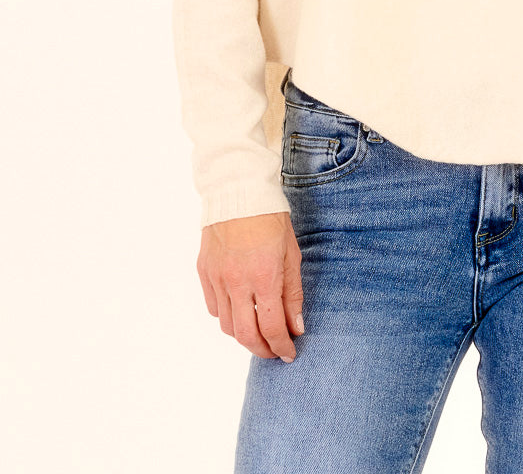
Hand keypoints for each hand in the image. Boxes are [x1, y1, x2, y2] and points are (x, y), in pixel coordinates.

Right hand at [197, 211, 304, 361]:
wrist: (239, 192)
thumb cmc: (271, 220)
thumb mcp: (292, 255)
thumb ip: (293, 293)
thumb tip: (296, 327)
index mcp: (264, 276)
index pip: (272, 327)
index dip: (282, 346)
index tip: (289, 353)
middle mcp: (237, 282)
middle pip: (246, 335)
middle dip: (262, 350)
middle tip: (274, 351)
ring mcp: (217, 278)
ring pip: (227, 326)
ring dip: (244, 335)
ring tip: (258, 331)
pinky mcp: (204, 271)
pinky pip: (214, 307)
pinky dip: (227, 316)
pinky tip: (240, 309)